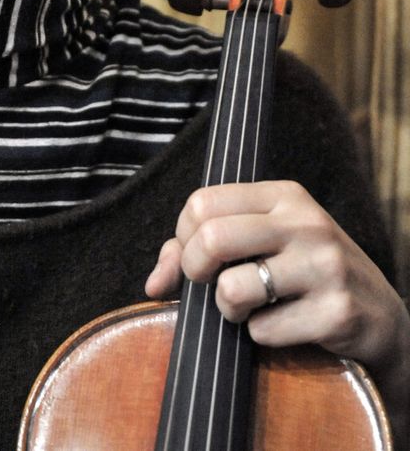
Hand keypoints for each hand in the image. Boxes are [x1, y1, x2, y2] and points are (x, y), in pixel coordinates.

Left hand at [145, 180, 409, 445]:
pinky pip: (261, 330)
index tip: (198, 256)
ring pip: (231, 288)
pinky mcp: (334, 312)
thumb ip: (199, 250)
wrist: (379, 316)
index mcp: (283, 195)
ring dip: (227, 309)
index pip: (202, 202)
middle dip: (195, 271)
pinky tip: (283, 326)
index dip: (184, 236)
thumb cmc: (303, 274)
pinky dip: (260, 336)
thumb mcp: (261, 243)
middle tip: (209, 284)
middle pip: (211, 238)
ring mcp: (323, 266)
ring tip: (247, 308)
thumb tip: (153, 284)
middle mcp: (305, 222)